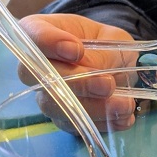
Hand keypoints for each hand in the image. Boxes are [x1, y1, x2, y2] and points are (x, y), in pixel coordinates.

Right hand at [18, 13, 137, 130]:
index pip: (33, 35)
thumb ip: (103, 52)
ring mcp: (45, 94)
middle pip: (40, 77)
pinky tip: (123, 119)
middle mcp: (36, 66)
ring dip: (93, 108)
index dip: (50, 43)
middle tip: (107, 84)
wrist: (114, 64)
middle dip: (77, 82)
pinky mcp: (61, 118)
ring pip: (57, 106)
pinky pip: (75, 125)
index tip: (76, 50)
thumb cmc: (106, 44)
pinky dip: (102, 123)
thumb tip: (97, 70)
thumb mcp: (112, 39)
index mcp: (41, 32)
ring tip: (124, 105)